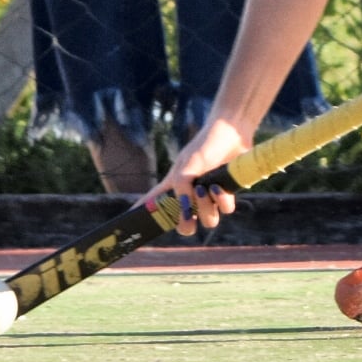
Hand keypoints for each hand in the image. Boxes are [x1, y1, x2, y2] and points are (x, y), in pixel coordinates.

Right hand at [145, 116, 249, 236]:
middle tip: (187, 220)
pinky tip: (221, 186)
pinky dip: (223, 200)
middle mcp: (190, 194)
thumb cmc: (205, 145)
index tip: (128, 228)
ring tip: (206, 189)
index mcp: (174, 185)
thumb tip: (185, 212)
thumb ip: (183, 189)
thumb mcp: (188, 166)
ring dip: (206, 208)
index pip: (153, 203)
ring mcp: (209, 195)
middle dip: (186, 226)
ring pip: (207, 220)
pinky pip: (225, 210)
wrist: (232, 132)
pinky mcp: (226, 194)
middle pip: (184, 224)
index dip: (142, 215)